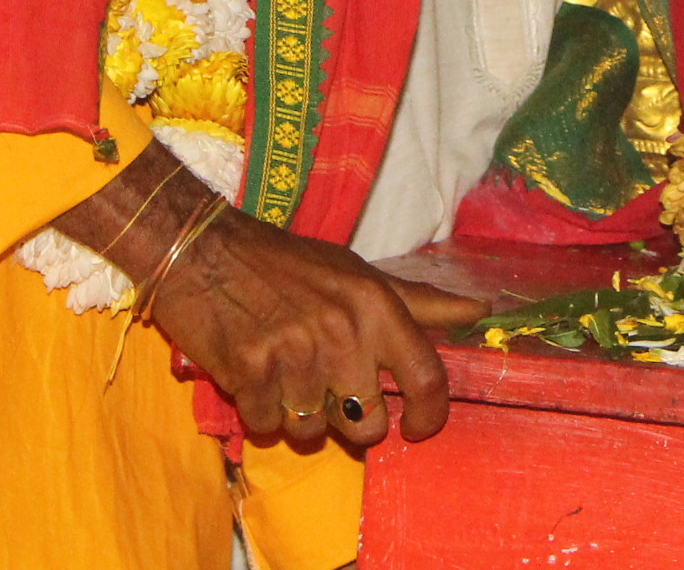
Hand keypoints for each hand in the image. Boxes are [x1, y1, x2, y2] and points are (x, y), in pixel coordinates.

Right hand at [147, 211, 467, 450]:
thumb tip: (480, 310)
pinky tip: (254, 376)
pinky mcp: (249, 375)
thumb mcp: (359, 273)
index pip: (427, 378)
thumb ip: (420, 302)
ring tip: (286, 376)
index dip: (431, 415)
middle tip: (329, 391)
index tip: (419, 427)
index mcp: (375, 305)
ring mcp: (294, 357)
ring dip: (300, 416)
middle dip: (352, 420)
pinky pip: (267, 426)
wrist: (203, 251)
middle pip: (369, 423)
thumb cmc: (286, 263)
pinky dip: (260, 412)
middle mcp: (342, 333)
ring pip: (314, 432)